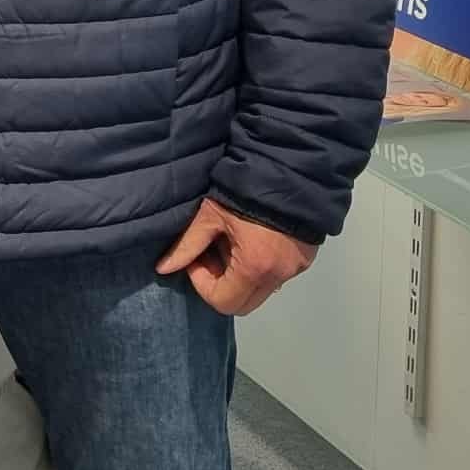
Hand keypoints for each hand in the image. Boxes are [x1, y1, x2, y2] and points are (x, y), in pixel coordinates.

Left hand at [156, 199, 315, 315]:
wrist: (289, 165)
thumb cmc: (245, 188)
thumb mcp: (210, 214)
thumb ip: (187, 245)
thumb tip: (163, 268)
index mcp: (255, 268)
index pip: (222, 302)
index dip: (202, 284)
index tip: (197, 259)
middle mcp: (279, 275)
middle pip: (243, 304)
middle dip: (222, 285)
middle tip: (213, 255)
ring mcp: (296, 268)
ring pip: (261, 291)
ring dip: (241, 277)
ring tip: (234, 244)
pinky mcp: (306, 258)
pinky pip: (278, 276)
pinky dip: (261, 268)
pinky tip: (253, 240)